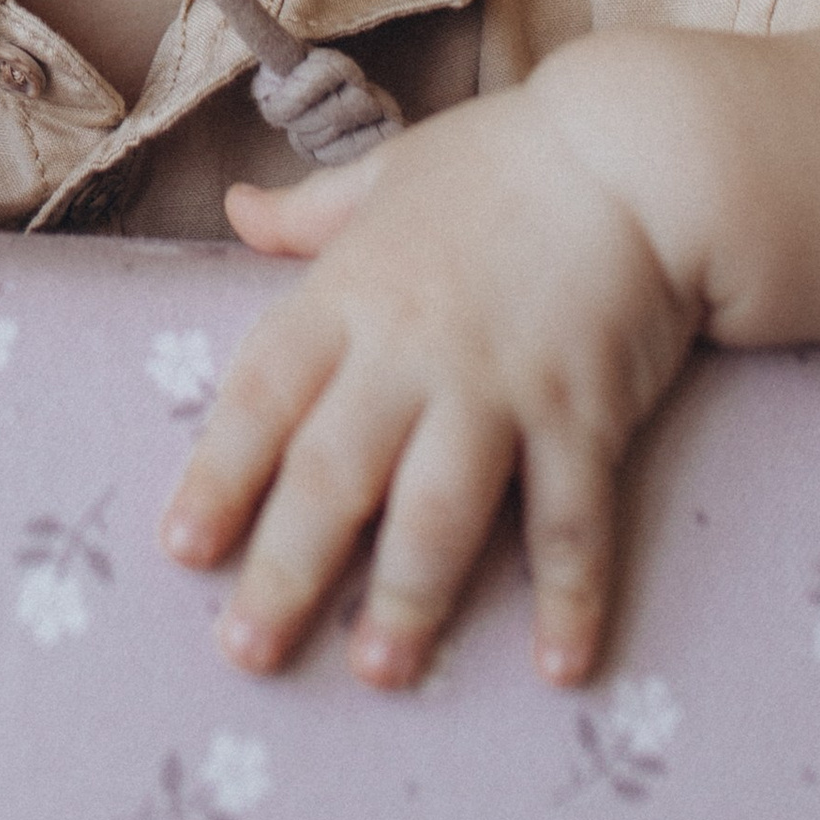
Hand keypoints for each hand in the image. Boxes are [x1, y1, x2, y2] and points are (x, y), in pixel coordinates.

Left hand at [161, 65, 699, 687]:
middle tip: (249, 652)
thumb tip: (234, 207)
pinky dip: (568, 595)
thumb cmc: (505, 160)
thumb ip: (308, 213)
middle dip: (287, 569)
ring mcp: (500, 387)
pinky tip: (557, 665)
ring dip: (408, 597)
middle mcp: (411, 350)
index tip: (182, 548)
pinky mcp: (583, 414)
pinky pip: (571, 520)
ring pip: (439, 510)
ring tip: (377, 670)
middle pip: (333, 473)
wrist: (637, 149)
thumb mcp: (388, 174)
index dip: (219, 474)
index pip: (261, 394)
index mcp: (351, 293)